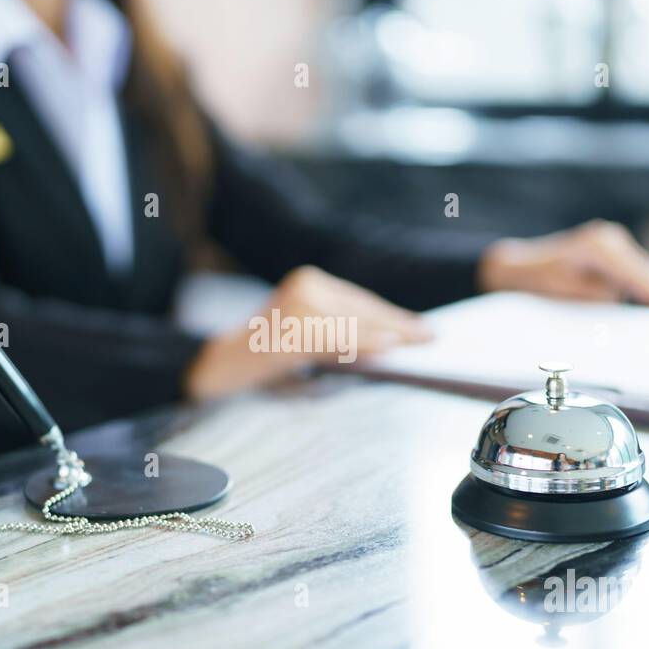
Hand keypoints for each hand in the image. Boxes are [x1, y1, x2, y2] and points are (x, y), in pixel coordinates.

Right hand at [184, 266, 431, 400]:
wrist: (219, 365)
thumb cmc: (264, 361)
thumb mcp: (309, 345)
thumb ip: (344, 342)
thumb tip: (389, 346)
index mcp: (309, 283)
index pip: (360, 301)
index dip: (393, 316)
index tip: (422, 329)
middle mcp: (305, 284)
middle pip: (363, 308)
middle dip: (398, 325)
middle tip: (429, 337)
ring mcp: (298, 302)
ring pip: (355, 322)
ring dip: (388, 334)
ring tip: (417, 341)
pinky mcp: (293, 326)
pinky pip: (338, 338)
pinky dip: (365, 344)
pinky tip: (389, 347)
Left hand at [478, 220, 648, 310]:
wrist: (512, 268)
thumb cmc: (534, 283)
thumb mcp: (569, 294)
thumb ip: (602, 299)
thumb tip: (628, 303)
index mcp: (601, 247)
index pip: (641, 278)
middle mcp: (609, 239)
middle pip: (647, 274)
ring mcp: (609, 241)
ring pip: (642, 273)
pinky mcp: (608, 248)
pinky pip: (632, 271)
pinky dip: (643, 287)